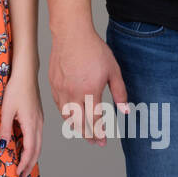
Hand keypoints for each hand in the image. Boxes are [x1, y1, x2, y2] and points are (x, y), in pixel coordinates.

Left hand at [0, 61, 42, 176]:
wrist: (26, 73)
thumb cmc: (16, 88)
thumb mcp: (6, 109)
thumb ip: (5, 129)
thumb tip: (4, 146)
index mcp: (31, 124)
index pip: (30, 150)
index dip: (24, 163)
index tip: (18, 173)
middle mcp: (38, 124)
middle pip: (37, 150)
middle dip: (29, 164)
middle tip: (22, 176)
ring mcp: (39, 120)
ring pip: (38, 143)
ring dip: (31, 156)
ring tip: (24, 166)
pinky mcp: (37, 116)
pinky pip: (36, 136)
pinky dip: (32, 146)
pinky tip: (25, 147)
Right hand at [48, 24, 127, 145]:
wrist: (71, 34)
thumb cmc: (93, 50)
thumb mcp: (113, 70)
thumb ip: (120, 92)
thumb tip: (124, 111)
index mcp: (90, 91)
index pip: (94, 120)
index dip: (99, 133)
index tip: (103, 141)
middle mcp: (73, 93)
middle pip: (79, 123)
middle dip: (88, 135)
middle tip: (95, 142)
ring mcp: (61, 89)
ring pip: (66, 116)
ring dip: (75, 127)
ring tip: (84, 131)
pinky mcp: (53, 84)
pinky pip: (58, 105)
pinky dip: (65, 114)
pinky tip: (71, 114)